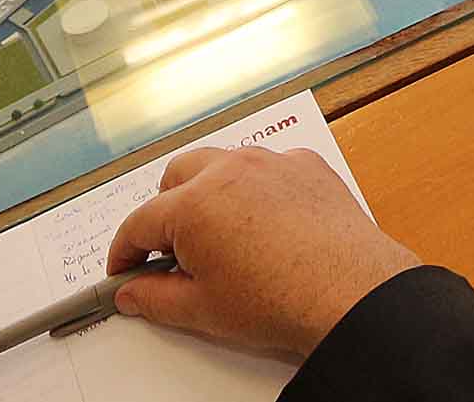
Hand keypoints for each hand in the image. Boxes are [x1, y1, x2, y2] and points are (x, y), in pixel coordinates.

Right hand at [108, 145, 421, 360]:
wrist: (348, 293)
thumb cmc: (280, 299)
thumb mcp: (202, 310)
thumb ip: (154, 298)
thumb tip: (132, 293)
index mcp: (194, 204)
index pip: (139, 222)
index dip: (125, 251)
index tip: (125, 269)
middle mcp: (230, 170)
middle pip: (177, 177)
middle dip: (166, 210)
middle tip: (172, 251)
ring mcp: (271, 163)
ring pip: (223, 163)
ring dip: (211, 191)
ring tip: (218, 235)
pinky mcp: (307, 166)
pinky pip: (269, 167)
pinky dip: (258, 187)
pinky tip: (266, 222)